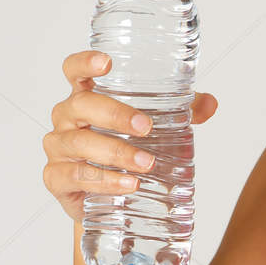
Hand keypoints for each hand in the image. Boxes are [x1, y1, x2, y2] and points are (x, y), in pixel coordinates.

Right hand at [42, 50, 218, 222]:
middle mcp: (67, 118)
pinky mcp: (56, 178)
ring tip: (147, 164)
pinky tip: (128, 184)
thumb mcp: (157, 127)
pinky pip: (74, 176)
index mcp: (87, 97)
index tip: (107, 62)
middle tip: (146, 127)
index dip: (85, 62)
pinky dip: (104, 180)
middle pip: (81, 105)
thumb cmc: (127, 150)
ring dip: (116, 152)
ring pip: (79, 142)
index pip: (74, 71)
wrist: (112, 202)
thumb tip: (210, 104)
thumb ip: (183, 111)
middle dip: (114, 114)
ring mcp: (58, 148)